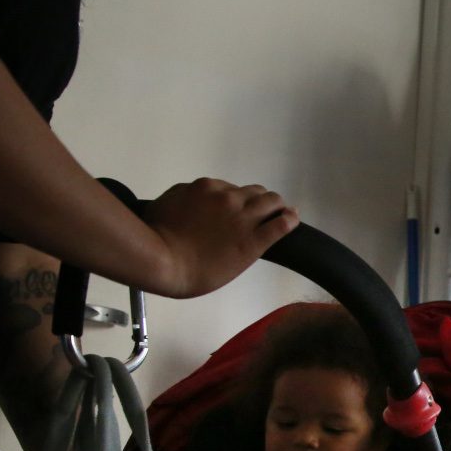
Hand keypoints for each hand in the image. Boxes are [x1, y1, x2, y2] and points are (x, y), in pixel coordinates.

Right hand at [142, 178, 298, 297]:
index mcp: (206, 188)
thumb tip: (192, 197)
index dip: (234, 199)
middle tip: (259, 212)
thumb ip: (183, 196)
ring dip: (277, 206)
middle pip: (254, 192)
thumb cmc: (157, 236)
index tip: (234, 210)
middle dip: (258, 200)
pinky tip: (293, 220)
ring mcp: (243, 218)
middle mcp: (228, 198)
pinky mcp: (254, 241)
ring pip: (271, 202)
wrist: (163, 262)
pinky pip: (281, 225)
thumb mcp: (165, 204)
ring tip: (281, 213)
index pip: (229, 188)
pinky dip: (290, 220)